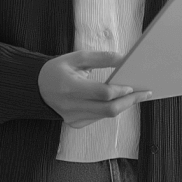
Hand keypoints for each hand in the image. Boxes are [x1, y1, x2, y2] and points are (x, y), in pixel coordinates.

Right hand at [38, 51, 152, 128]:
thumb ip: (100, 58)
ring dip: (122, 105)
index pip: (102, 93)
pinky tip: (119, 100)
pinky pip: (98, 118)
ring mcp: (73, 118)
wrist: (36, 89)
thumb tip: (123, 59)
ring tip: (136, 95)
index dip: (120, 90)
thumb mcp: (75, 57)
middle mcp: (71, 106)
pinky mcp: (75, 124)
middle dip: (130, 101)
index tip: (133, 85)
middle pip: (108, 109)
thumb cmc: (57, 70)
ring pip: (105, 115)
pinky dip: (110, 109)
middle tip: (145, 93)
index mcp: (69, 87)